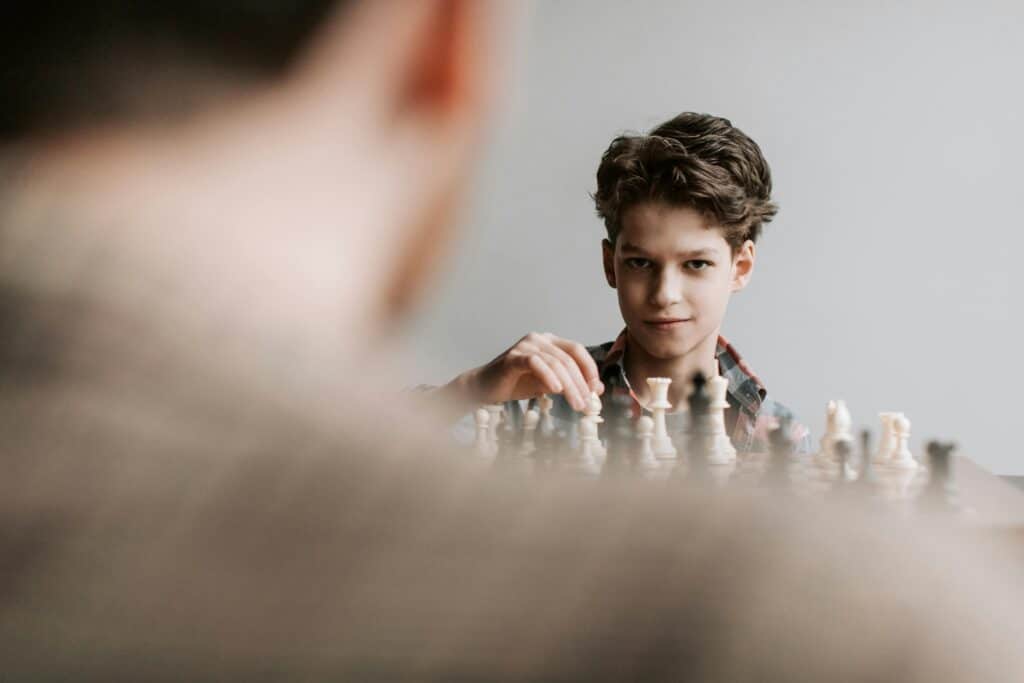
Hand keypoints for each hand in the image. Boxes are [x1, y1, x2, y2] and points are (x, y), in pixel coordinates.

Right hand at [458, 332, 603, 410]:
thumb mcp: (549, 384)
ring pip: (555, 363)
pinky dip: (548, 376)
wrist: (484, 388)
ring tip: (576, 404)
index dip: (589, 369)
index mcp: (549, 341)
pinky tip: (556, 391)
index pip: (576, 350)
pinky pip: (535, 363)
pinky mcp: (513, 356)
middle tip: (587, 404)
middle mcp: (538, 339)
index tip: (595, 389)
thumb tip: (597, 390)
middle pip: (568, 359)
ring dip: (569, 386)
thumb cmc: (516, 384)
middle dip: (581, 383)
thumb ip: (569, 383)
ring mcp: (525, 345)